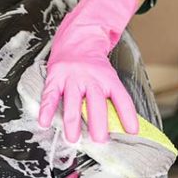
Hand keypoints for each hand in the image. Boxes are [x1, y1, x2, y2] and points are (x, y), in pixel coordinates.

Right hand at [38, 0, 139, 142]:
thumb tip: (124, 126)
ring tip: (73, 139)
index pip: (121, 98)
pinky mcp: (55, 77)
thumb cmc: (93, 64)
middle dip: (98, 123)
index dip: (128, 115)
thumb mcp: (108, 77)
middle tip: (99, 140)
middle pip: (96, 103)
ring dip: (73, 122)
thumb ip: (112, 100)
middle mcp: (91, 78)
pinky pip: (50, 96)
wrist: (78, 38)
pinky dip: (46, 110)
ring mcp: (72, 78)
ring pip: (73, 102)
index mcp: (108, 78)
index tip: (132, 131)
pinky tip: (44, 122)